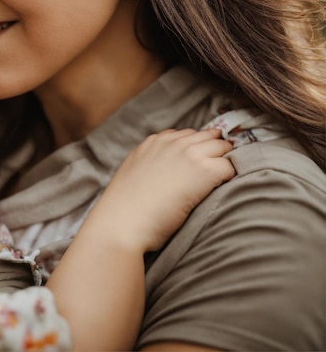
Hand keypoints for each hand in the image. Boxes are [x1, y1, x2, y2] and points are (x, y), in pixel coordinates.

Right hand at [85, 128, 235, 253]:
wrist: (124, 220)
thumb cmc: (126, 206)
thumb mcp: (134, 171)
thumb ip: (149, 161)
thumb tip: (163, 170)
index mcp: (155, 141)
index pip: (186, 134)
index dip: (196, 148)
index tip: (198, 162)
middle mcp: (173, 142)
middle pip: (208, 136)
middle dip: (214, 150)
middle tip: (215, 171)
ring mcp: (190, 154)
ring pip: (222, 146)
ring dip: (224, 161)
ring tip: (220, 182)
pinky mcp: (204, 171)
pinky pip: (230, 166)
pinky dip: (230, 177)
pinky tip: (221, 191)